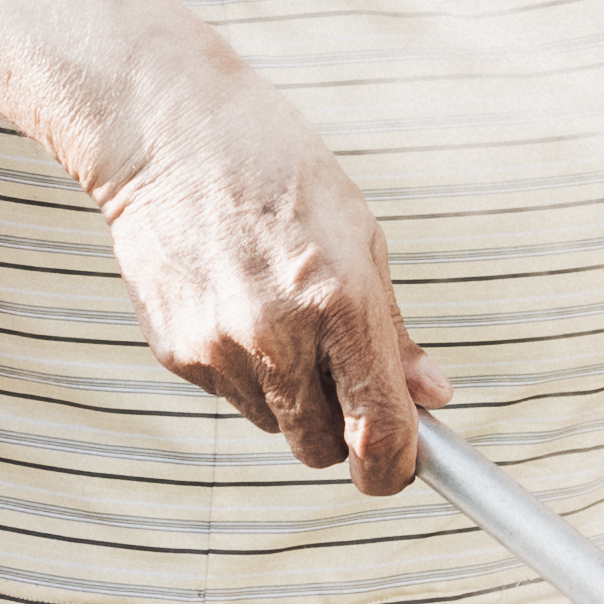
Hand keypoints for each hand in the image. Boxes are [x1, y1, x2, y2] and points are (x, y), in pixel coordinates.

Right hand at [89, 67, 455, 491]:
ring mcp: (220, 348)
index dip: (395, 467)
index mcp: (340, 301)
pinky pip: (229, 394)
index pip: (377, 430)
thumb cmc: (279, 173)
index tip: (399, 468)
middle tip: (339, 378)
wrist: (172, 135)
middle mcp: (278, 335)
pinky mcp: (177, 353)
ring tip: (278, 313)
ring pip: (272, 423)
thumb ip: (393, 332)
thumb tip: (432, 397)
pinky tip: (236, 303)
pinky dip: (243, 370)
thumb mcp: (362, 237)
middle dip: (338, 430)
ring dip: (288, 396)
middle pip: (319, 447)